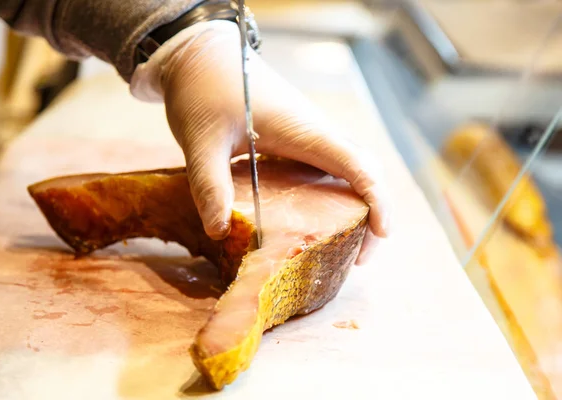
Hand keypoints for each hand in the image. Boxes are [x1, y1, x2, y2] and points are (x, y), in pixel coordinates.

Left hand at [130, 21, 390, 263]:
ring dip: (355, 204)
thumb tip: (219, 232)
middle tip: (358, 256)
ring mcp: (307, 134)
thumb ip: (210, 186)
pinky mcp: (295, 137)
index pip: (357, 166)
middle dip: (372, 212)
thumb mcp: (201, 141)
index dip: (378, 201)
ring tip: (340, 246)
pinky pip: (328, 167)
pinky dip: (334, 195)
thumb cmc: (203, 89)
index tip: (382, 233)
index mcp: (304, 132)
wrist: (199, 54)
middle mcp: (315, 132)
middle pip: (364, 171)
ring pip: (350, 168)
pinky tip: (312, 219)